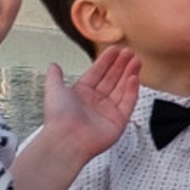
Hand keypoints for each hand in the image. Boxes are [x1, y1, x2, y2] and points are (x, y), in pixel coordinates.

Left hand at [40, 48, 141, 167]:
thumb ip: (55, 77)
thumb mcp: (54, 91)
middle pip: (112, 79)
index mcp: (81, 94)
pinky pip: (128, 102)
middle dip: (121, 65)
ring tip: (136, 60)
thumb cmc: (58, 117)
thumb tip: (53, 65)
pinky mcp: (119, 120)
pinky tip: (134, 77)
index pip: (97, 73)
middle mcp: (96, 102)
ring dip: (129, 73)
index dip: (106, 61)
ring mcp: (108, 111)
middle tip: (130, 52)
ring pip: (122, 88)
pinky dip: (132, 90)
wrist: (66, 140)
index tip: (115, 50)